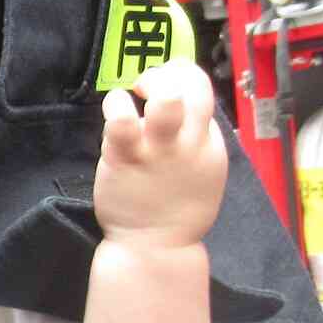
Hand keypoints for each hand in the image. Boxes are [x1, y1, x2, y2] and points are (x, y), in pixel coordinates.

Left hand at [93, 61, 226, 248]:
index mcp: (208, 143)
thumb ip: (195, 136)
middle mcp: (189, 144)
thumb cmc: (176, 205)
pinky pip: (120, 120)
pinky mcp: (125, 159)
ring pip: (166, 102)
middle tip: (146, 87)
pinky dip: (115, 105)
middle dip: (168, 74)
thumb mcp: (202, 168)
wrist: (156, 248)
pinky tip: (113, 114)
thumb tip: (181, 102)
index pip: (203, 90)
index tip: (165, 80)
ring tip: (131, 98)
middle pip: (193, 89)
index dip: (182, 74)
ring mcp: (158, 151)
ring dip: (146, 87)